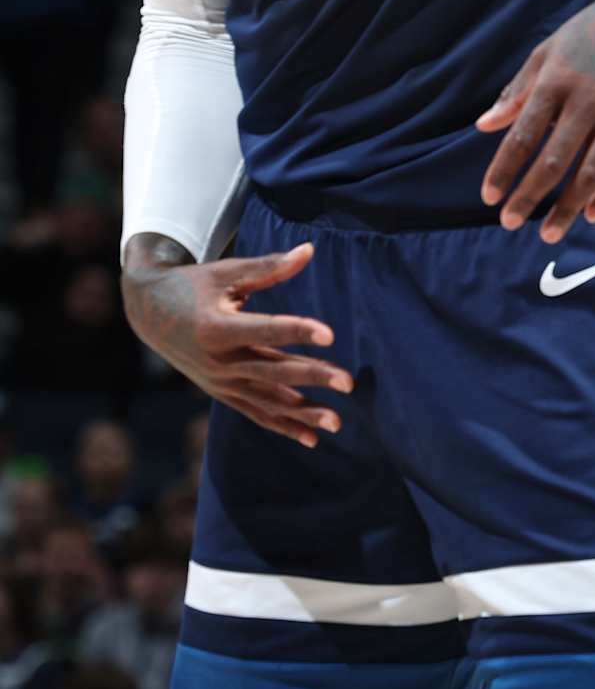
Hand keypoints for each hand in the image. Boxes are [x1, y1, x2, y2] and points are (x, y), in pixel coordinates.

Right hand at [121, 239, 351, 448]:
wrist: (150, 314)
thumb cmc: (194, 286)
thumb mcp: (227, 272)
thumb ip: (269, 267)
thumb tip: (309, 250)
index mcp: (217, 328)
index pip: (265, 330)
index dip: (297, 330)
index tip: (330, 334)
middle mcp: (218, 361)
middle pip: (272, 371)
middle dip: (312, 377)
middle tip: (349, 383)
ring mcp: (219, 382)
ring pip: (267, 400)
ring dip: (303, 413)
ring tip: (338, 422)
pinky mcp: (222, 393)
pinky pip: (256, 413)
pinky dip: (283, 425)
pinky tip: (312, 438)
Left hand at [476, 0, 594, 240]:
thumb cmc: (591, 31)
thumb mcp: (547, 51)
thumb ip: (517, 91)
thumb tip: (484, 126)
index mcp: (556, 83)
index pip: (522, 137)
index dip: (503, 171)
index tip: (489, 197)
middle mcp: (588, 101)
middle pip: (554, 161)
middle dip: (530, 196)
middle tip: (509, 222)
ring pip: (592, 172)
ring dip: (568, 207)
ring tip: (548, 234)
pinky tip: (593, 213)